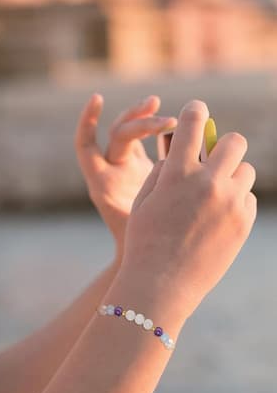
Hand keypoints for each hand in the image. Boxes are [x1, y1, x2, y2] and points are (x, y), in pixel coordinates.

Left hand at [75, 94, 176, 256]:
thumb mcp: (141, 220)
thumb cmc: (141, 245)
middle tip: (168, 122)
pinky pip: (149, 143)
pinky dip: (162, 132)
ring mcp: (127, 167)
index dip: (88, 121)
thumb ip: (149, 195)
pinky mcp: (144, 168)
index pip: (86, 144)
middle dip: (141, 123)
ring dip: (148, 118)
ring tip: (165, 111)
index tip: (97, 99)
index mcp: (101, 183)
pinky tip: (180, 125)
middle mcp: (111, 170)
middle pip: (119, 135)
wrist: (145, 260)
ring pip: (132, 133)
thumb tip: (172, 164)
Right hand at [121, 99, 255, 318]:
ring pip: (245, 171)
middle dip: (223, 145)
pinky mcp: (244, 222)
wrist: (162, 282)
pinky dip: (234, 201)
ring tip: (212, 194)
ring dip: (231, 175)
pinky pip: (247, 198)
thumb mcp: (145, 198)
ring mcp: (230, 202)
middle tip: (213, 157)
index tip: (196, 109)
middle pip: (234, 142)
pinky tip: (215, 218)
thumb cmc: (145, 238)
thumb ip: (165, 170)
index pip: (194, 123)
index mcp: (177, 172)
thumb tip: (182, 149)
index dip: (195, 111)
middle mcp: (208, 182)